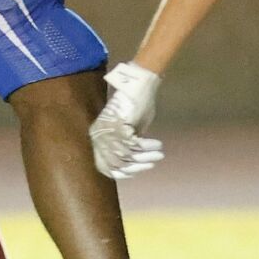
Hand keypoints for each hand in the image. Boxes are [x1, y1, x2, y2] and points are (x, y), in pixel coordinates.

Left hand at [89, 62, 164, 178]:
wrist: (138, 85)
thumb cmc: (135, 106)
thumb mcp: (129, 129)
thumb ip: (127, 144)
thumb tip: (133, 162)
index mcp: (98, 136)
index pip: (103, 165)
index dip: (119, 173)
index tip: (133, 173)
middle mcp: (100, 135)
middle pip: (116, 163)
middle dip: (136, 166)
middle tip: (151, 164)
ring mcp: (108, 130)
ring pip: (127, 155)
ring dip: (145, 157)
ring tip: (159, 154)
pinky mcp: (119, 125)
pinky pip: (135, 144)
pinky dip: (148, 147)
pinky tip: (157, 144)